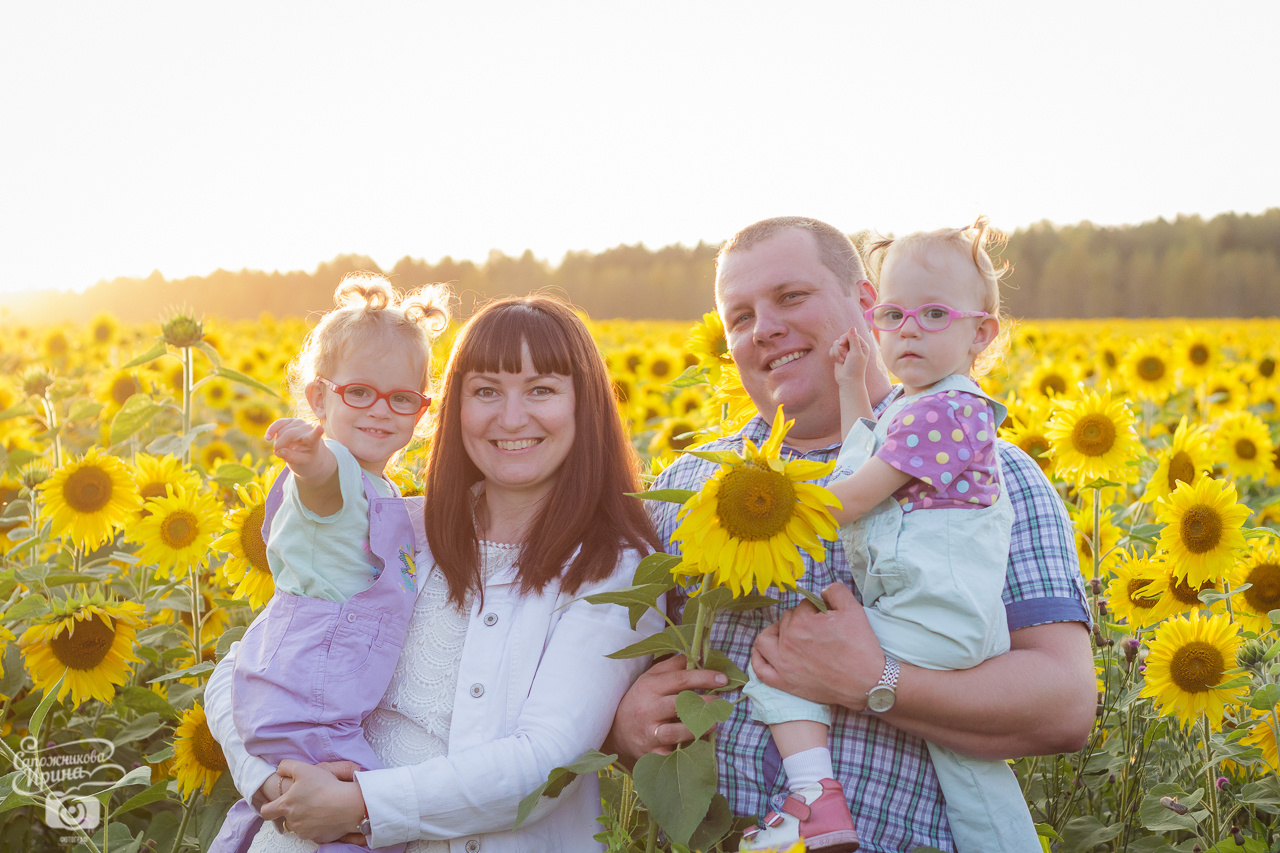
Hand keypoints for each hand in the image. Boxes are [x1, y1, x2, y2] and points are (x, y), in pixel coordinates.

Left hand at [259, 759, 366, 843]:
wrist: (347, 805)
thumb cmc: (324, 786)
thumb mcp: (303, 768)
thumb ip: (286, 766)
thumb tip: (279, 769)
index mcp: (285, 806)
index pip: (266, 811)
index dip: (266, 807)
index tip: (269, 804)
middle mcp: (292, 822)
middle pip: (285, 819)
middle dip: (291, 812)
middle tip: (303, 802)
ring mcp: (305, 832)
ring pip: (299, 826)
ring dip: (304, 819)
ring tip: (317, 808)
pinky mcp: (318, 837)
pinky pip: (313, 832)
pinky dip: (317, 826)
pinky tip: (326, 816)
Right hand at [266, 417, 325, 471]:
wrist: (307, 451)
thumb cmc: (306, 458)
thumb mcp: (301, 462)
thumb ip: (291, 458)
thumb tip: (279, 451)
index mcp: (313, 440)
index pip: (315, 436)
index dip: (317, 432)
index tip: (320, 428)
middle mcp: (307, 428)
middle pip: (288, 434)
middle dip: (280, 445)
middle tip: (279, 456)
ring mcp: (299, 422)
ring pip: (281, 431)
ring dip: (278, 442)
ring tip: (284, 449)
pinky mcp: (290, 420)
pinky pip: (278, 424)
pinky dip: (271, 430)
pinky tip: (267, 438)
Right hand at [605, 654, 727, 767]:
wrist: (615, 730)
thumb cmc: (638, 700)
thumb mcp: (649, 678)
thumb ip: (671, 667)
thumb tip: (694, 655)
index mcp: (649, 687)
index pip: (680, 680)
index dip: (703, 678)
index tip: (723, 679)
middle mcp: (648, 710)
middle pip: (680, 705)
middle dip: (704, 703)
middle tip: (720, 702)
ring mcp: (649, 733)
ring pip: (676, 732)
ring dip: (698, 727)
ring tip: (714, 722)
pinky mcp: (651, 753)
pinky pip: (672, 753)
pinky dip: (686, 750)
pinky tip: (700, 744)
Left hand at [751, 583, 882, 711]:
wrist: (867, 682)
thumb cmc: (860, 647)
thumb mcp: (853, 609)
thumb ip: (835, 591)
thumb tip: (822, 591)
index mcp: (801, 622)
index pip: (804, 606)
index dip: (817, 610)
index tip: (827, 618)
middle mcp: (787, 641)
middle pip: (786, 620)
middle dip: (800, 620)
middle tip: (817, 629)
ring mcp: (783, 664)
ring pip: (765, 640)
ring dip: (774, 633)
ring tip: (786, 634)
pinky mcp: (784, 682)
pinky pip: (760, 669)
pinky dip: (759, 659)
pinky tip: (766, 653)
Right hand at [832, 330, 872, 388]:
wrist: (848, 381)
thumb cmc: (855, 368)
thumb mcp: (856, 353)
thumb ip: (854, 340)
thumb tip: (852, 327)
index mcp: (861, 345)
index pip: (851, 334)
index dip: (845, 337)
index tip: (841, 343)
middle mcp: (854, 347)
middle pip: (842, 338)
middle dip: (841, 347)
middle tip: (845, 356)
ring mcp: (846, 351)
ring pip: (836, 344)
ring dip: (837, 352)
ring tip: (842, 361)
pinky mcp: (839, 355)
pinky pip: (832, 349)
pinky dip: (833, 355)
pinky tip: (838, 362)